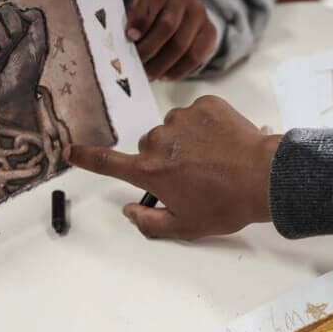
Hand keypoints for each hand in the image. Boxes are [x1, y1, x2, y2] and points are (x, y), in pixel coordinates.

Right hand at [0, 2, 47, 129]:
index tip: (19, 38)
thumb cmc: (27, 73)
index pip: (5, 9)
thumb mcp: (39, 45)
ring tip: (0, 64)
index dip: (13, 24)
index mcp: (9, 28)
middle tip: (9, 52)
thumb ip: (37, 20)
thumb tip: (23, 9)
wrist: (15, 96)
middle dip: (4, 38)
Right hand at [64, 96, 278, 239]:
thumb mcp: (186, 227)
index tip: (68, 150)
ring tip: (214, 159)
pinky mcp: (206, 104)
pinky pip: (197, 114)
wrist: (264, 177)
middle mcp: (159, 140)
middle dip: (163, 158)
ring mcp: (183, 119)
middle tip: (193, 174)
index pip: (108, 163)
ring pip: (174, 129)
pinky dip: (207, 126)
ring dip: (186, 141)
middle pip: (150, 146)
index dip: (86, 157)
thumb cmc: (226, 205)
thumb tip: (128, 212)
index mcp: (150, 170)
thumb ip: (150, 222)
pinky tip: (224, 143)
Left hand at [126, 0, 217, 80]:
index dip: (142, 19)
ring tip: (149, 74)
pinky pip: (195, 57)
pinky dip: (177, 70)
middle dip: (150, 48)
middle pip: (168, 25)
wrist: (178, 11)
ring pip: (181, 45)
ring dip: (162, 64)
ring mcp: (199, 14)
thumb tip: (129, 42)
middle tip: (138, 64)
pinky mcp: (210, 32)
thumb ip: (132, 21)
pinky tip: (164, 75)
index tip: (131, 37)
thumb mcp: (137, 9)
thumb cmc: (151, 13)